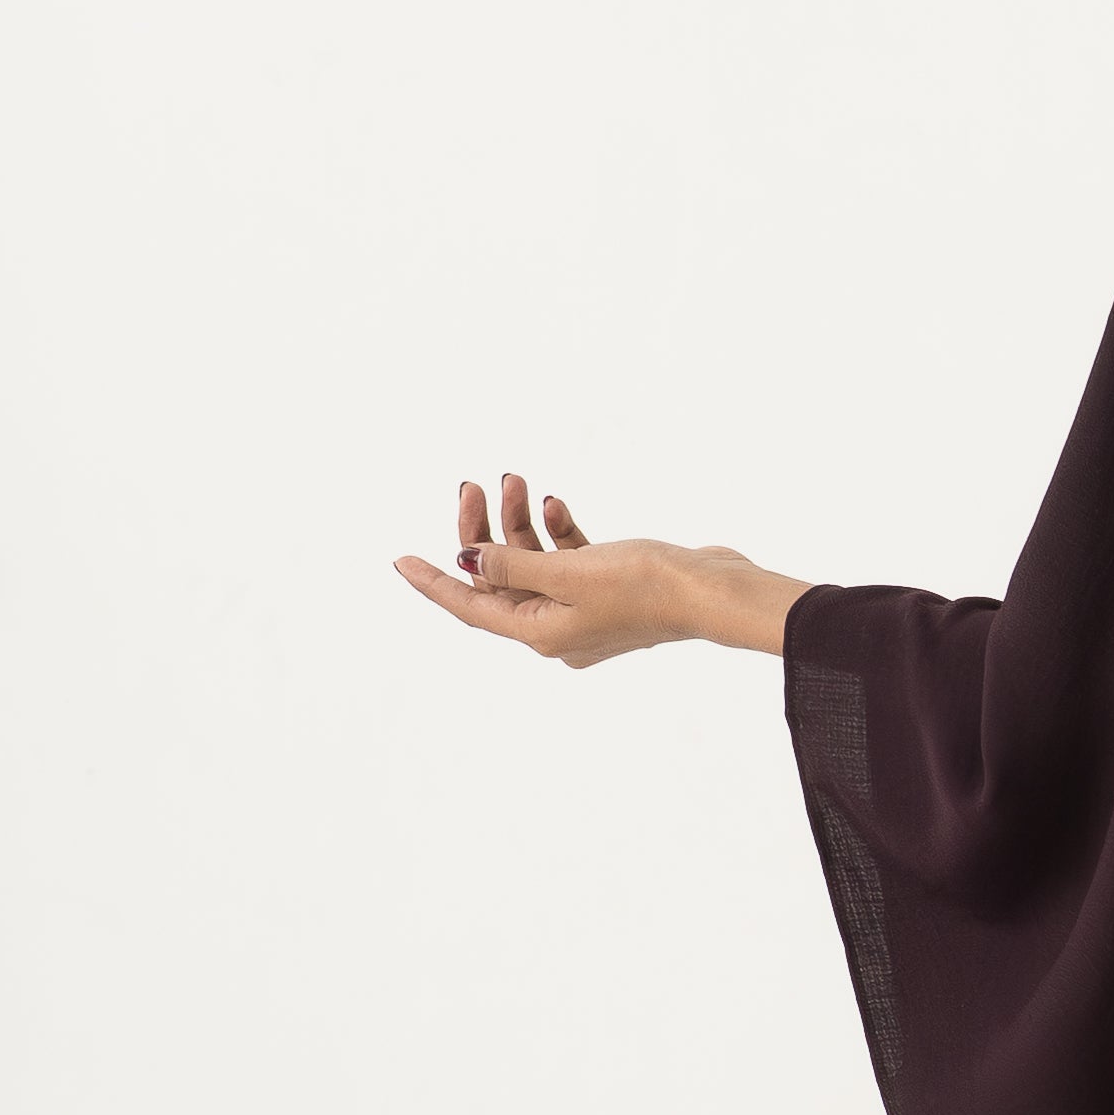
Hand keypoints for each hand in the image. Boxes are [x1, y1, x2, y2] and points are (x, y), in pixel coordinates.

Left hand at [392, 475, 807, 667]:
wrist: (714, 590)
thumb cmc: (647, 586)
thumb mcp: (569, 571)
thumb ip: (512, 564)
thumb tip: (467, 561)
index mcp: (542, 634)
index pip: (471, 607)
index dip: (433, 582)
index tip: (399, 558)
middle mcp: (559, 628)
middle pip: (500, 579)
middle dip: (482, 531)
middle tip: (473, 484)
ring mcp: (585, 610)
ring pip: (533, 563)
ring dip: (520, 521)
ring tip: (519, 479)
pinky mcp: (609, 588)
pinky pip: (566, 559)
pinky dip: (555, 531)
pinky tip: (553, 501)